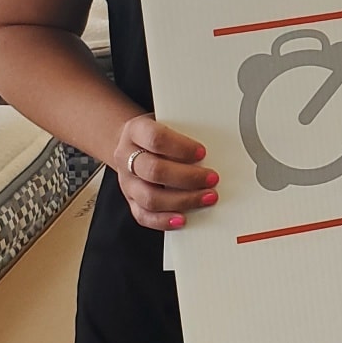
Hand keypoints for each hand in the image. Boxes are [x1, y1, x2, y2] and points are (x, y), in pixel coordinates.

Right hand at [112, 114, 215, 230]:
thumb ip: (185, 132)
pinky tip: (183, 219)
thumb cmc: (157, 134)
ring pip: (150, 197)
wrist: (132, 143)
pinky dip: (164, 220)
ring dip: (182, 200)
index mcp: (135, 131)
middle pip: (154, 170)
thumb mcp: (168, 122)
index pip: (156, 139)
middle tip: (212, 178)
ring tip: (206, 197)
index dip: (181, 147)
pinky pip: (143, 216)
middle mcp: (126, 157)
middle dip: (188, 177)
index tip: (202, 152)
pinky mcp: (130, 200)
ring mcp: (127, 181)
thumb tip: (215, 146)